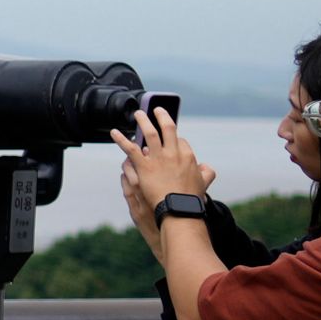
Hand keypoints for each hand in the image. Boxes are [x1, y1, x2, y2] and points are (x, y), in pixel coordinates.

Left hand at [110, 109, 214, 224]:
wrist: (178, 209)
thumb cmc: (190, 199)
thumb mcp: (204, 183)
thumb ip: (206, 172)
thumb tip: (205, 166)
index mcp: (188, 156)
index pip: (180, 140)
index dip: (173, 140)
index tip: (168, 140)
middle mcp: (173, 153)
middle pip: (167, 128)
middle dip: (161, 116)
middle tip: (155, 109)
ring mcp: (158, 158)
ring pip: (149, 134)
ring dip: (143, 121)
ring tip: (138, 114)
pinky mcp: (144, 166)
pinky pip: (130, 149)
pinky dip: (121, 139)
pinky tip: (114, 132)